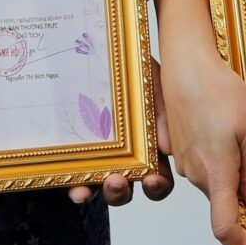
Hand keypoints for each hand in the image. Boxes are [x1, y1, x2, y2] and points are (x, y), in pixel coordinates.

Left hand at [69, 59, 175, 206]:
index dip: (157, 186)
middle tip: (119, 181)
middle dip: (123, 193)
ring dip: (103, 193)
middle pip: (129, 189)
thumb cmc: (138, 72)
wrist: (110, 51)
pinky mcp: (78, 158)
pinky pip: (77, 182)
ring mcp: (102, 160)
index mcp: (151, 148)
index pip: (160, 178)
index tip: (152, 180)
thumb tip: (168, 148)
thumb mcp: (155, 86)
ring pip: (104, 189)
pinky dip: (79, 190)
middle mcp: (128, 159)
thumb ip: (164, 114)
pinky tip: (77, 190)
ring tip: (96, 185)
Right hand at [160, 42, 245, 244]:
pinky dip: (222, 161)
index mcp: (215, 174)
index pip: (223, 228)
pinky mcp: (181, 150)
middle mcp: (196, 175)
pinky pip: (206, 167)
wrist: (186, 66)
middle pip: (224, 204)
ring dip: (235, 176)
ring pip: (216, 183)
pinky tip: (229, 131)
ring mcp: (185, 163)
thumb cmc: (219, 93)